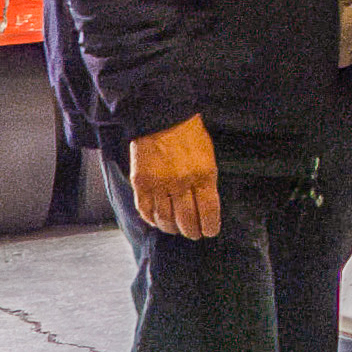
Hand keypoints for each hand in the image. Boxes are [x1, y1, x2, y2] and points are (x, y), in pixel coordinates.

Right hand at [125, 116, 221, 238]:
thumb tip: (206, 208)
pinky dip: (152, 220)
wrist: (162, 117)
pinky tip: (158, 221)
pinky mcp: (141, 183)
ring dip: (172, 228)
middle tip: (193, 234)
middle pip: (187, 220)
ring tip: (176, 229)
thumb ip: (206, 182)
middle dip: (192, 232)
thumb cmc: (189, 134)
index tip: (209, 232)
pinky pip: (145, 210)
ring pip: (166, 219)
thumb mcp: (208, 156)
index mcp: (204, 174)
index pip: (209, 212)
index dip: (209, 227)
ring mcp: (159, 184)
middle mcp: (181, 182)